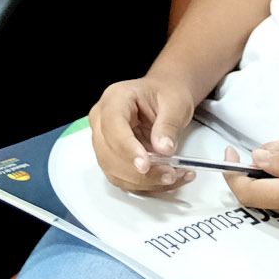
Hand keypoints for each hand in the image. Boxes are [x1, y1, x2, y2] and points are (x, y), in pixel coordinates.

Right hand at [89, 73, 201, 191]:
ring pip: (116, 172)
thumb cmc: (166, 94)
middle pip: (110, 154)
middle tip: (170, 173)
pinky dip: (148, 185)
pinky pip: (125, 180)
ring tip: (175, 177)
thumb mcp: (175, 103)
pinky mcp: (113, 160)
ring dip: (146, 182)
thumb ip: (168, 125)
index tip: (145, 164)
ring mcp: (104, 143)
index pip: (112, 127)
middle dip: (140, 172)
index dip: (127, 148)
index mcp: (114, 99)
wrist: (164, 96)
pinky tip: (170, 180)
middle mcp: (102, 121)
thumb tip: (163, 149)